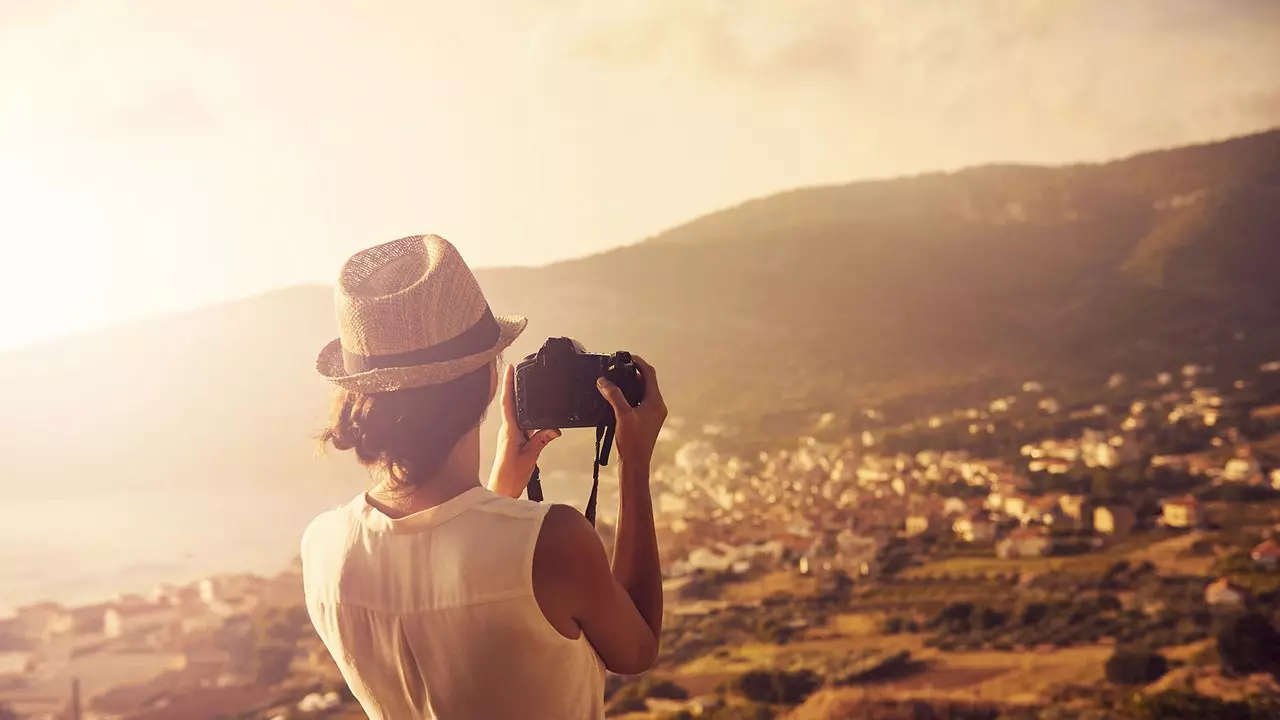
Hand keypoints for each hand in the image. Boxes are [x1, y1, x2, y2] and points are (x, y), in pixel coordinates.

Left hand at [489, 364, 560, 497]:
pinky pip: (522, 424)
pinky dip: (528, 417)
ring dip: (522, 401)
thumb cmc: (510, 476)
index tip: (511, 368)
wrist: (501, 491)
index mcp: (509, 430)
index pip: (508, 402)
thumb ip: (542, 440)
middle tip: (519, 369)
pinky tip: (535, 416)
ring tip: (528, 387)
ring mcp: (509, 435)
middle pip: (511, 403)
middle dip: (515, 385)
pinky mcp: (512, 441)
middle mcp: (507, 430)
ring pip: (517, 414)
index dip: (509, 383)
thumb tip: (554, 428)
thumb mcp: (530, 456)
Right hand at [597, 355, 667, 466]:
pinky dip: (631, 396)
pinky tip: (618, 400)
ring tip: (616, 381)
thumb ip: (613, 395)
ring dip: (631, 385)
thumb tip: (603, 380)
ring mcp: (654, 415)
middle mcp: (658, 406)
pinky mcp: (648, 422)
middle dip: (633, 373)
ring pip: (644, 392)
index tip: (627, 357)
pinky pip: (641, 402)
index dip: (638, 362)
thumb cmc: (632, 442)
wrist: (636, 465)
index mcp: (656, 401)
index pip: (649, 373)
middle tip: (618, 368)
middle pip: (647, 382)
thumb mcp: (621, 415)